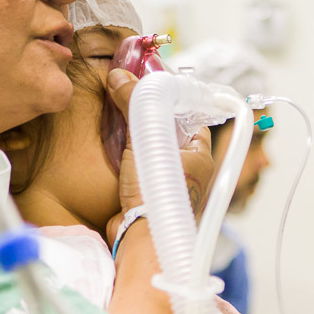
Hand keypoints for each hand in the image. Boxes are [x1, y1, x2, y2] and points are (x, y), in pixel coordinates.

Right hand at [105, 69, 215, 239]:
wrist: (140, 238)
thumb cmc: (156, 192)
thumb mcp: (146, 139)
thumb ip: (134, 106)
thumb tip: (119, 75)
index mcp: (202, 158)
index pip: (192, 120)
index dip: (174, 103)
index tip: (152, 88)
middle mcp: (191, 172)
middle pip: (170, 134)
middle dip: (150, 119)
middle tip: (128, 99)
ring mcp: (169, 186)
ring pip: (153, 151)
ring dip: (135, 138)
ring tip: (116, 116)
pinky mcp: (148, 196)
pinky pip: (139, 168)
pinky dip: (126, 157)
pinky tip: (110, 144)